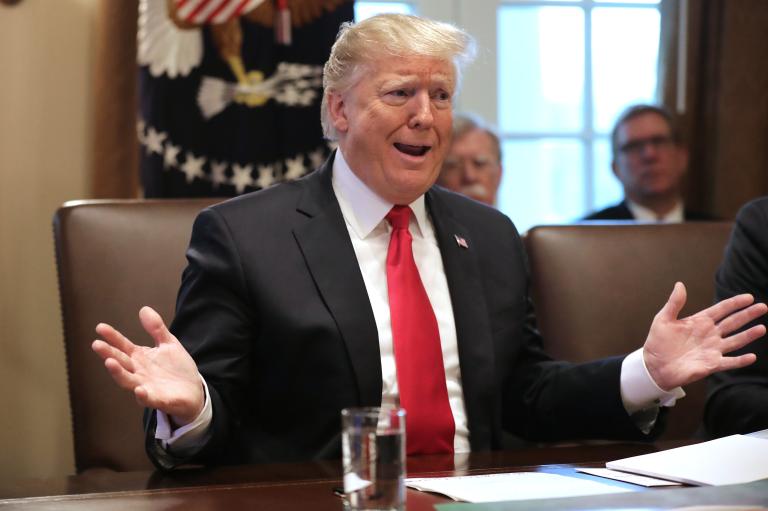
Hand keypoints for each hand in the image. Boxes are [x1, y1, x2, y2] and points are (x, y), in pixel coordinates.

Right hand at [92, 307, 204, 425]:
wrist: (193, 391)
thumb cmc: (177, 369)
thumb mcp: (168, 344)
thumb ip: (156, 329)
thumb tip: (144, 309)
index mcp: (140, 358)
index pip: (123, 346)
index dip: (112, 337)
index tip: (100, 327)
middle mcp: (139, 372)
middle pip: (121, 362)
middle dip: (109, 354)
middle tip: (96, 344)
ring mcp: (146, 386)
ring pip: (128, 381)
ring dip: (118, 373)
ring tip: (109, 362)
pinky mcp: (158, 400)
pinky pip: (148, 399)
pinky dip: (142, 395)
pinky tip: (139, 390)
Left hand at [643, 282, 766, 390]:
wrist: (653, 365)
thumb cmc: (658, 342)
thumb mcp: (663, 319)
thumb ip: (674, 303)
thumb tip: (680, 284)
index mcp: (700, 322)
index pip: (721, 309)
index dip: (734, 303)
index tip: (749, 297)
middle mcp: (710, 334)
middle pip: (732, 322)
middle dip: (747, 315)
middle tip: (763, 307)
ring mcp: (712, 349)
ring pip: (735, 341)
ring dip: (748, 335)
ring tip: (762, 328)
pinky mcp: (711, 364)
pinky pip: (729, 362)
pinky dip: (740, 360)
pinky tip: (751, 356)